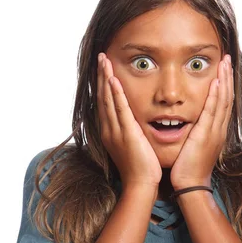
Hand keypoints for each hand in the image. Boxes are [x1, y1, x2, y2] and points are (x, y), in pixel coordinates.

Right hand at [97, 53, 161, 189]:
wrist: (140, 185)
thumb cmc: (141, 170)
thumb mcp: (134, 147)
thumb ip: (132, 133)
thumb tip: (134, 125)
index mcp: (111, 132)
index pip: (105, 103)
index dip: (103, 85)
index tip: (102, 69)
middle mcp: (109, 130)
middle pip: (103, 97)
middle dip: (101, 76)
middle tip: (100, 57)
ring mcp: (116, 131)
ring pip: (108, 99)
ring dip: (106, 78)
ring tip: (104, 60)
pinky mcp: (126, 134)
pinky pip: (120, 109)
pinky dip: (116, 93)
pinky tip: (114, 79)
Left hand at [170, 54, 233, 189]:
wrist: (190, 185)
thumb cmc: (189, 169)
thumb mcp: (194, 146)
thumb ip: (195, 133)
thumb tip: (191, 124)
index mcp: (216, 131)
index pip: (222, 103)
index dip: (224, 85)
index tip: (222, 69)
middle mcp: (219, 129)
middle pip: (226, 98)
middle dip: (227, 77)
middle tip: (226, 59)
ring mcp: (214, 132)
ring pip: (222, 101)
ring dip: (223, 80)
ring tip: (224, 63)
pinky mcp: (206, 135)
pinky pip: (212, 111)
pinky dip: (215, 96)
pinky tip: (216, 82)